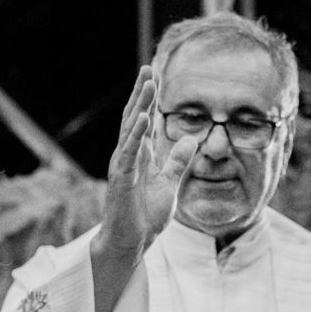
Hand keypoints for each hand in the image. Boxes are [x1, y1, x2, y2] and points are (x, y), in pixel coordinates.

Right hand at [97, 68, 195, 256]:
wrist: (131, 243)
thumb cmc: (145, 216)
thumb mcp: (169, 184)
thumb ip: (177, 162)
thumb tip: (190, 139)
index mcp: (138, 156)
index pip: (143, 120)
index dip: (148, 99)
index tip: (154, 76)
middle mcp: (127, 155)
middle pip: (134, 117)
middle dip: (141, 93)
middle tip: (147, 68)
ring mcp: (122, 165)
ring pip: (131, 129)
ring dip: (140, 105)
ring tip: (147, 84)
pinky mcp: (121, 178)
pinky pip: (130, 151)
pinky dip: (137, 134)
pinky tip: (144, 117)